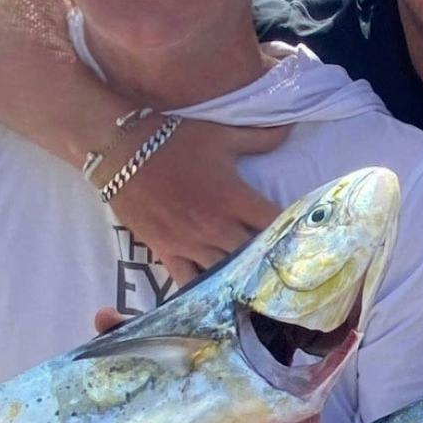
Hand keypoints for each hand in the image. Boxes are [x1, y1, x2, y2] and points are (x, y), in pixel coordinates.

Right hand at [107, 120, 288, 285]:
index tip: (302, 235)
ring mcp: (191, 243)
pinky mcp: (166, 252)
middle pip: (255, 256)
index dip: (292, 231)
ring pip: (226, 274)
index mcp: (235, 197)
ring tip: (256, 282)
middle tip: (283, 264)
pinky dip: (205, 289)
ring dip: (242, 277)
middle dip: (270, 260)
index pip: (275, 224)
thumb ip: (259, 137)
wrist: (120, 150)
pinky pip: (189, 282)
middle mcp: (217, 226)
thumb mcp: (220, 133)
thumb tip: (292, 128)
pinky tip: (218, 294)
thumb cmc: (173, 139)